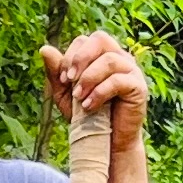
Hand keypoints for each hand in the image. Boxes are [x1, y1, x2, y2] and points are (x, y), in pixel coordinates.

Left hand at [41, 30, 149, 152]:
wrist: (107, 143)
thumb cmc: (87, 115)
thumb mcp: (65, 94)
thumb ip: (56, 73)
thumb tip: (44, 48)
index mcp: (102, 55)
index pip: (85, 40)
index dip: (71, 56)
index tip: (63, 79)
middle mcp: (119, 58)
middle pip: (100, 39)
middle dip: (80, 58)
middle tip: (69, 80)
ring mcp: (131, 71)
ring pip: (109, 59)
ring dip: (88, 78)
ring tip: (78, 98)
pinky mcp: (138, 87)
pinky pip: (118, 80)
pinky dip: (99, 92)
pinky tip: (89, 106)